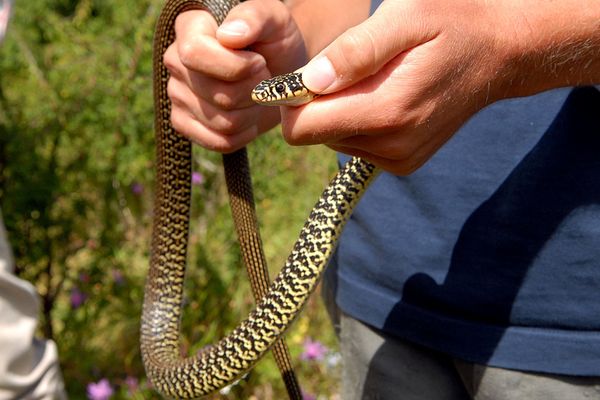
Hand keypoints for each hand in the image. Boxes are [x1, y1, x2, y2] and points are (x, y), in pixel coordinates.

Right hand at [164, 0, 305, 151]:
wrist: (281, 71)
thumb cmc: (276, 41)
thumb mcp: (275, 19)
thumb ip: (254, 17)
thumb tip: (228, 36)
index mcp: (190, 27)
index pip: (195, 53)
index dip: (234, 66)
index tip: (260, 62)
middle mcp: (175, 60)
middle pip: (218, 94)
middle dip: (254, 91)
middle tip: (264, 78)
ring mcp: (176, 94)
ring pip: (222, 121)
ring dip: (252, 113)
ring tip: (257, 95)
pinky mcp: (183, 122)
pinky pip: (218, 141)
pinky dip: (244, 134)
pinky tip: (250, 117)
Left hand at [280, 0, 599, 174]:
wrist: (500, 52)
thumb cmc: (452, 22)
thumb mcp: (405, 17)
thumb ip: (355, 52)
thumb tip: (309, 83)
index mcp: (386, 111)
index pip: (302, 129)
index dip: (292, 99)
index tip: (308, 72)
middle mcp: (391, 145)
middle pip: (315, 134)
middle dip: (319, 102)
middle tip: (351, 68)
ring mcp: (398, 158)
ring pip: (334, 139)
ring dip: (342, 109)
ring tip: (376, 78)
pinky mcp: (402, 162)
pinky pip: (356, 145)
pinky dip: (360, 120)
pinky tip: (387, 95)